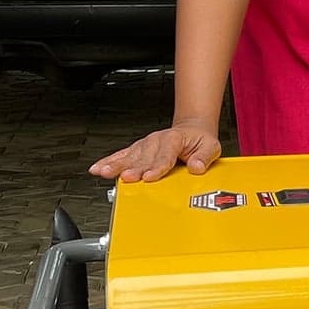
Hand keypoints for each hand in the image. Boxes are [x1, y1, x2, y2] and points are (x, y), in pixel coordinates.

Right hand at [89, 118, 221, 181]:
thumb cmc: (199, 140)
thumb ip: (204, 157)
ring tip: (103, 172)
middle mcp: (156, 141)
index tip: (149, 176)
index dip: (157, 166)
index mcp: (174, 139)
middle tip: (127, 178)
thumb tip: (197, 167)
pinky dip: (108, 162)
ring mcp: (145, 145)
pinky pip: (121, 155)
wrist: (192, 130)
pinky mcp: (137, 150)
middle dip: (135, 169)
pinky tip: (97, 168)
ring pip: (129, 156)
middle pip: (144, 158)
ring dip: (116, 165)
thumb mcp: (210, 147)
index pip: (165, 155)